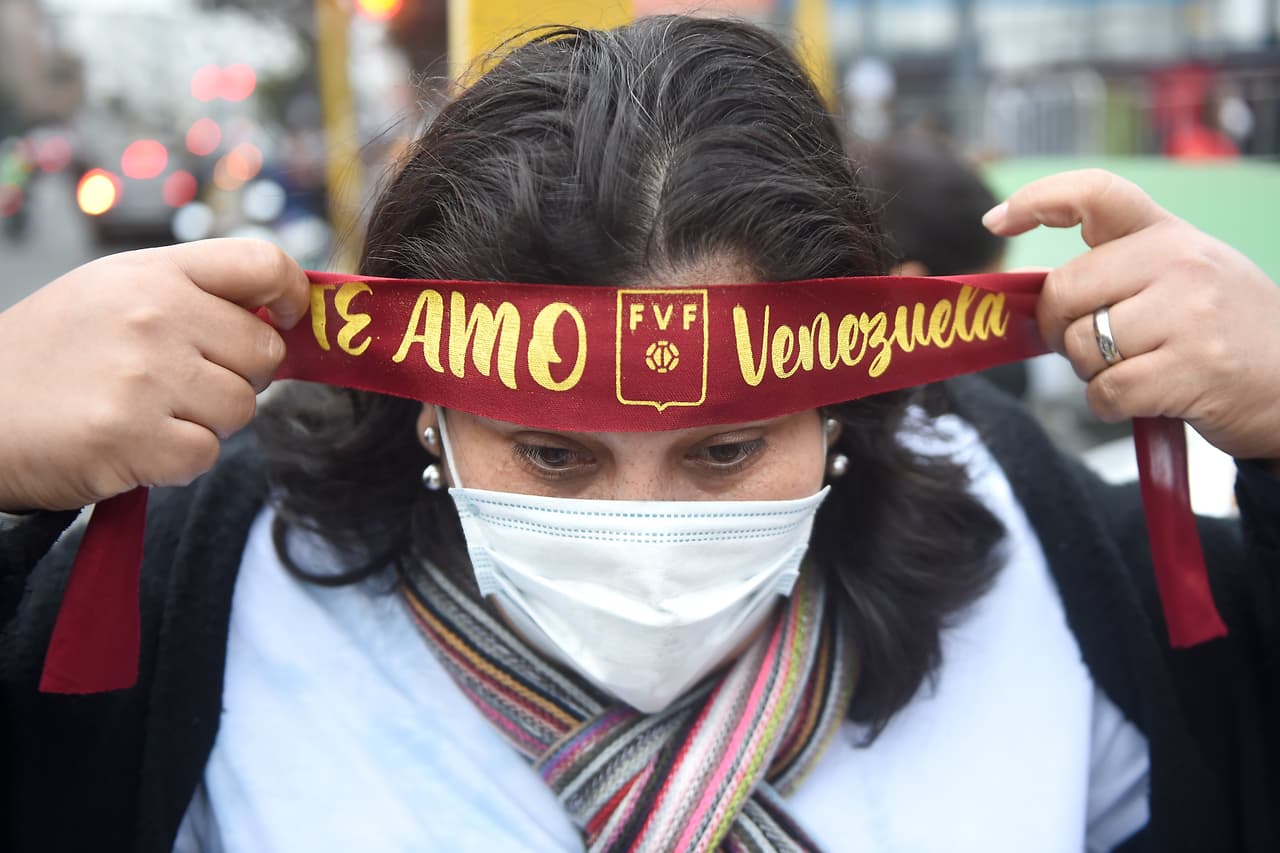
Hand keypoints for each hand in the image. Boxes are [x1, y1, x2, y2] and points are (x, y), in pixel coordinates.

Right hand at [0, 239, 308, 511]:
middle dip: (239, 377)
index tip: (287, 320)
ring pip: (241, 409)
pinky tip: (135, 445)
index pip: (262, 263)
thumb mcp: (114, 294)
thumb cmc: (52, 355)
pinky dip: (177, 461)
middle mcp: (153, 315)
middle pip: (265, 352)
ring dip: (206, 423)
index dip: (292, 295)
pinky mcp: (132, 435)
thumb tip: (277, 319)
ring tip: (149, 413)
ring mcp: (143, 374)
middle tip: (184, 385)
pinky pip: (206, 454)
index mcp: (153, 272)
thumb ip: (193, 295)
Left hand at [984, 169, 1279, 468]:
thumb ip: (1120, 268)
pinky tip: (1145, 399)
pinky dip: (1110, 405)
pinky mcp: (1190, 369)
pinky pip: (1105, 392)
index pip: (1095, 193)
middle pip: (1063, 292)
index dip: (1037, 200)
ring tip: (1136, 369)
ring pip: (1079, 346)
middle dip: (1058, 329)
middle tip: (1087, 345)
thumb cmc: (1224, 332)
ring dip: (1090, 373)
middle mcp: (1179, 262)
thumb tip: (1036, 291)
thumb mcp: (1185, 275)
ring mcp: (1188, 314)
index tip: (996, 221)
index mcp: (1169, 233)